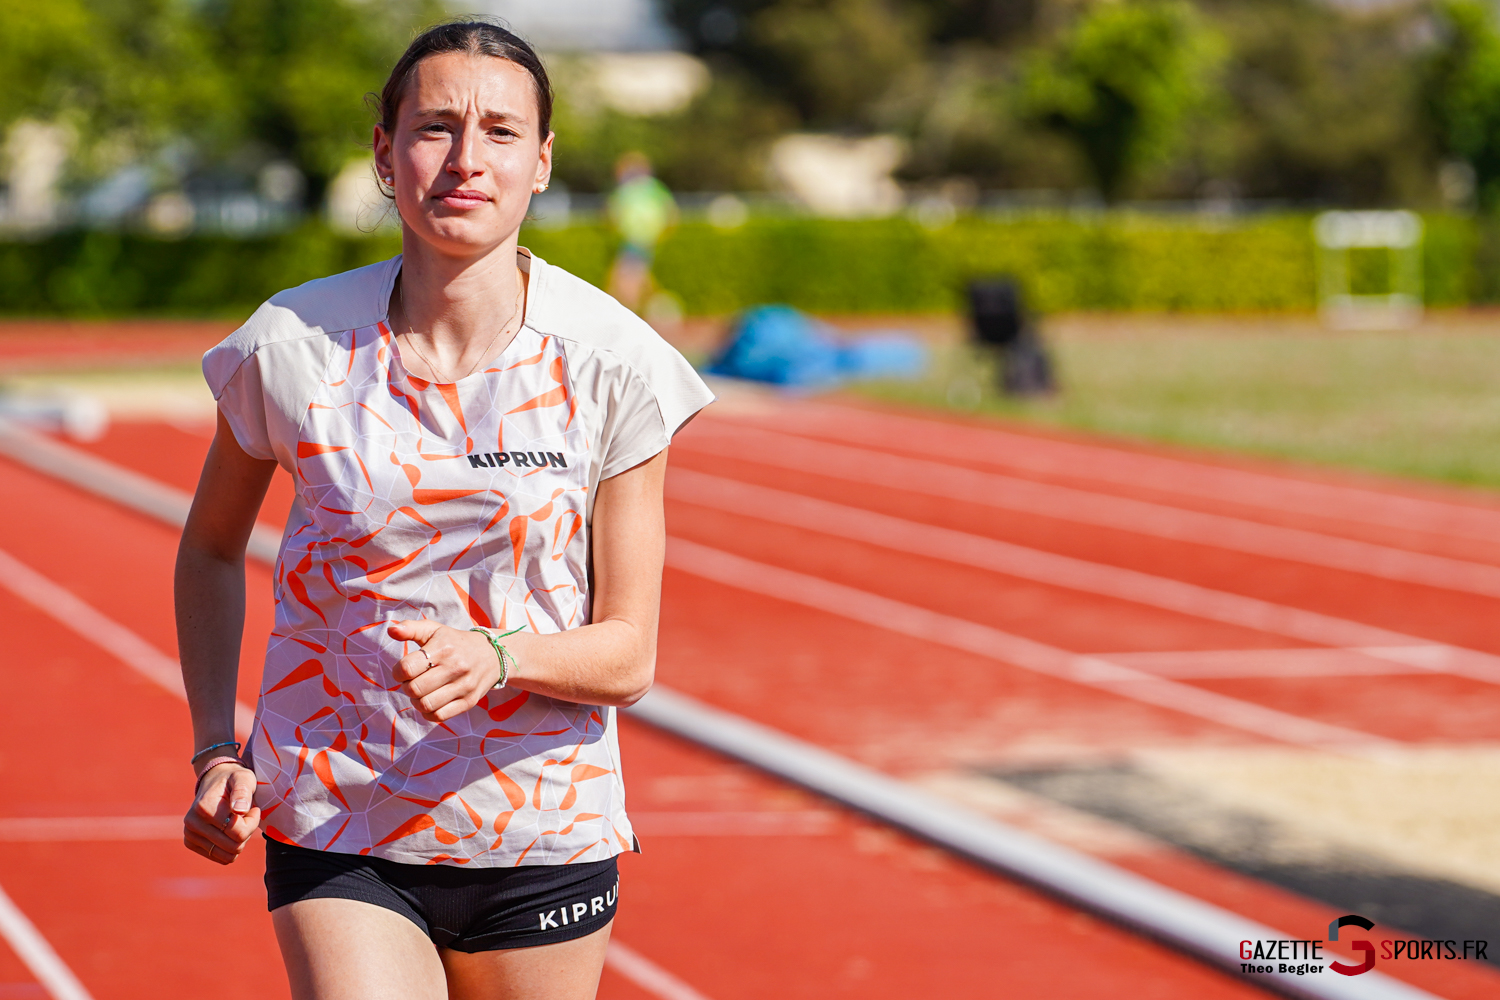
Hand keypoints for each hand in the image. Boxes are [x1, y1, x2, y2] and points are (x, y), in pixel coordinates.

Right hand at [183, 763, 259, 864]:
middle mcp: (192, 824)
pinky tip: (229, 831)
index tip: (253, 809)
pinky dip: (230, 847)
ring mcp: (189, 835)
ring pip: (228, 856)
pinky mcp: (190, 843)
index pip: (238, 832)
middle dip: (247, 832)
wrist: (213, 782)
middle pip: (234, 846)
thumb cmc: (233, 780)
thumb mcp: (243, 778)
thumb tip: (239, 810)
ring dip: (239, 841)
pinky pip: (220, 858)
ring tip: (238, 823)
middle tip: (246, 816)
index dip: (252, 822)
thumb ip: (243, 792)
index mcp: (204, 807)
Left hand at [389, 620, 503, 722]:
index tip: (403, 670)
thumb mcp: (434, 630)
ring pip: (425, 705)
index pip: (407, 668)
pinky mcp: (469, 701)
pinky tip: (430, 701)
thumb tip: (391, 630)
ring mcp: (464, 686)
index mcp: (443, 648)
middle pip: (414, 689)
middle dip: (406, 687)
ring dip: (416, 701)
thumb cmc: (455, 642)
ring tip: (420, 692)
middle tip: (412, 681)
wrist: (492, 654)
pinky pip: (439, 716)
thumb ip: (410, 629)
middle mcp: (455, 667)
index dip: (398, 672)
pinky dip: (428, 713)